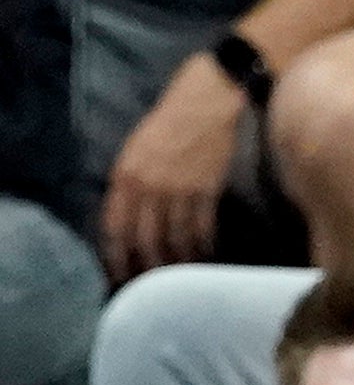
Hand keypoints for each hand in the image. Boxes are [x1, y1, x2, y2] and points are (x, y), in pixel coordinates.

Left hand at [102, 56, 244, 281]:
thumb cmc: (169, 119)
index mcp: (125, 176)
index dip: (115, 255)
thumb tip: (130, 215)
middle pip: (144, 239)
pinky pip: (201, 226)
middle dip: (145, 265)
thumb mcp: (135, 149)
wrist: (207, 100)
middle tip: (149, 284)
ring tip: (178, 274)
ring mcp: (179, 190)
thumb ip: (128, 181)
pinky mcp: (207, 190)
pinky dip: (201, 244)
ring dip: (176, 260)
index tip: (119, 273)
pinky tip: (203, 253)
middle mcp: (148, 188)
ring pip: (174, 238)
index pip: (114, 227)